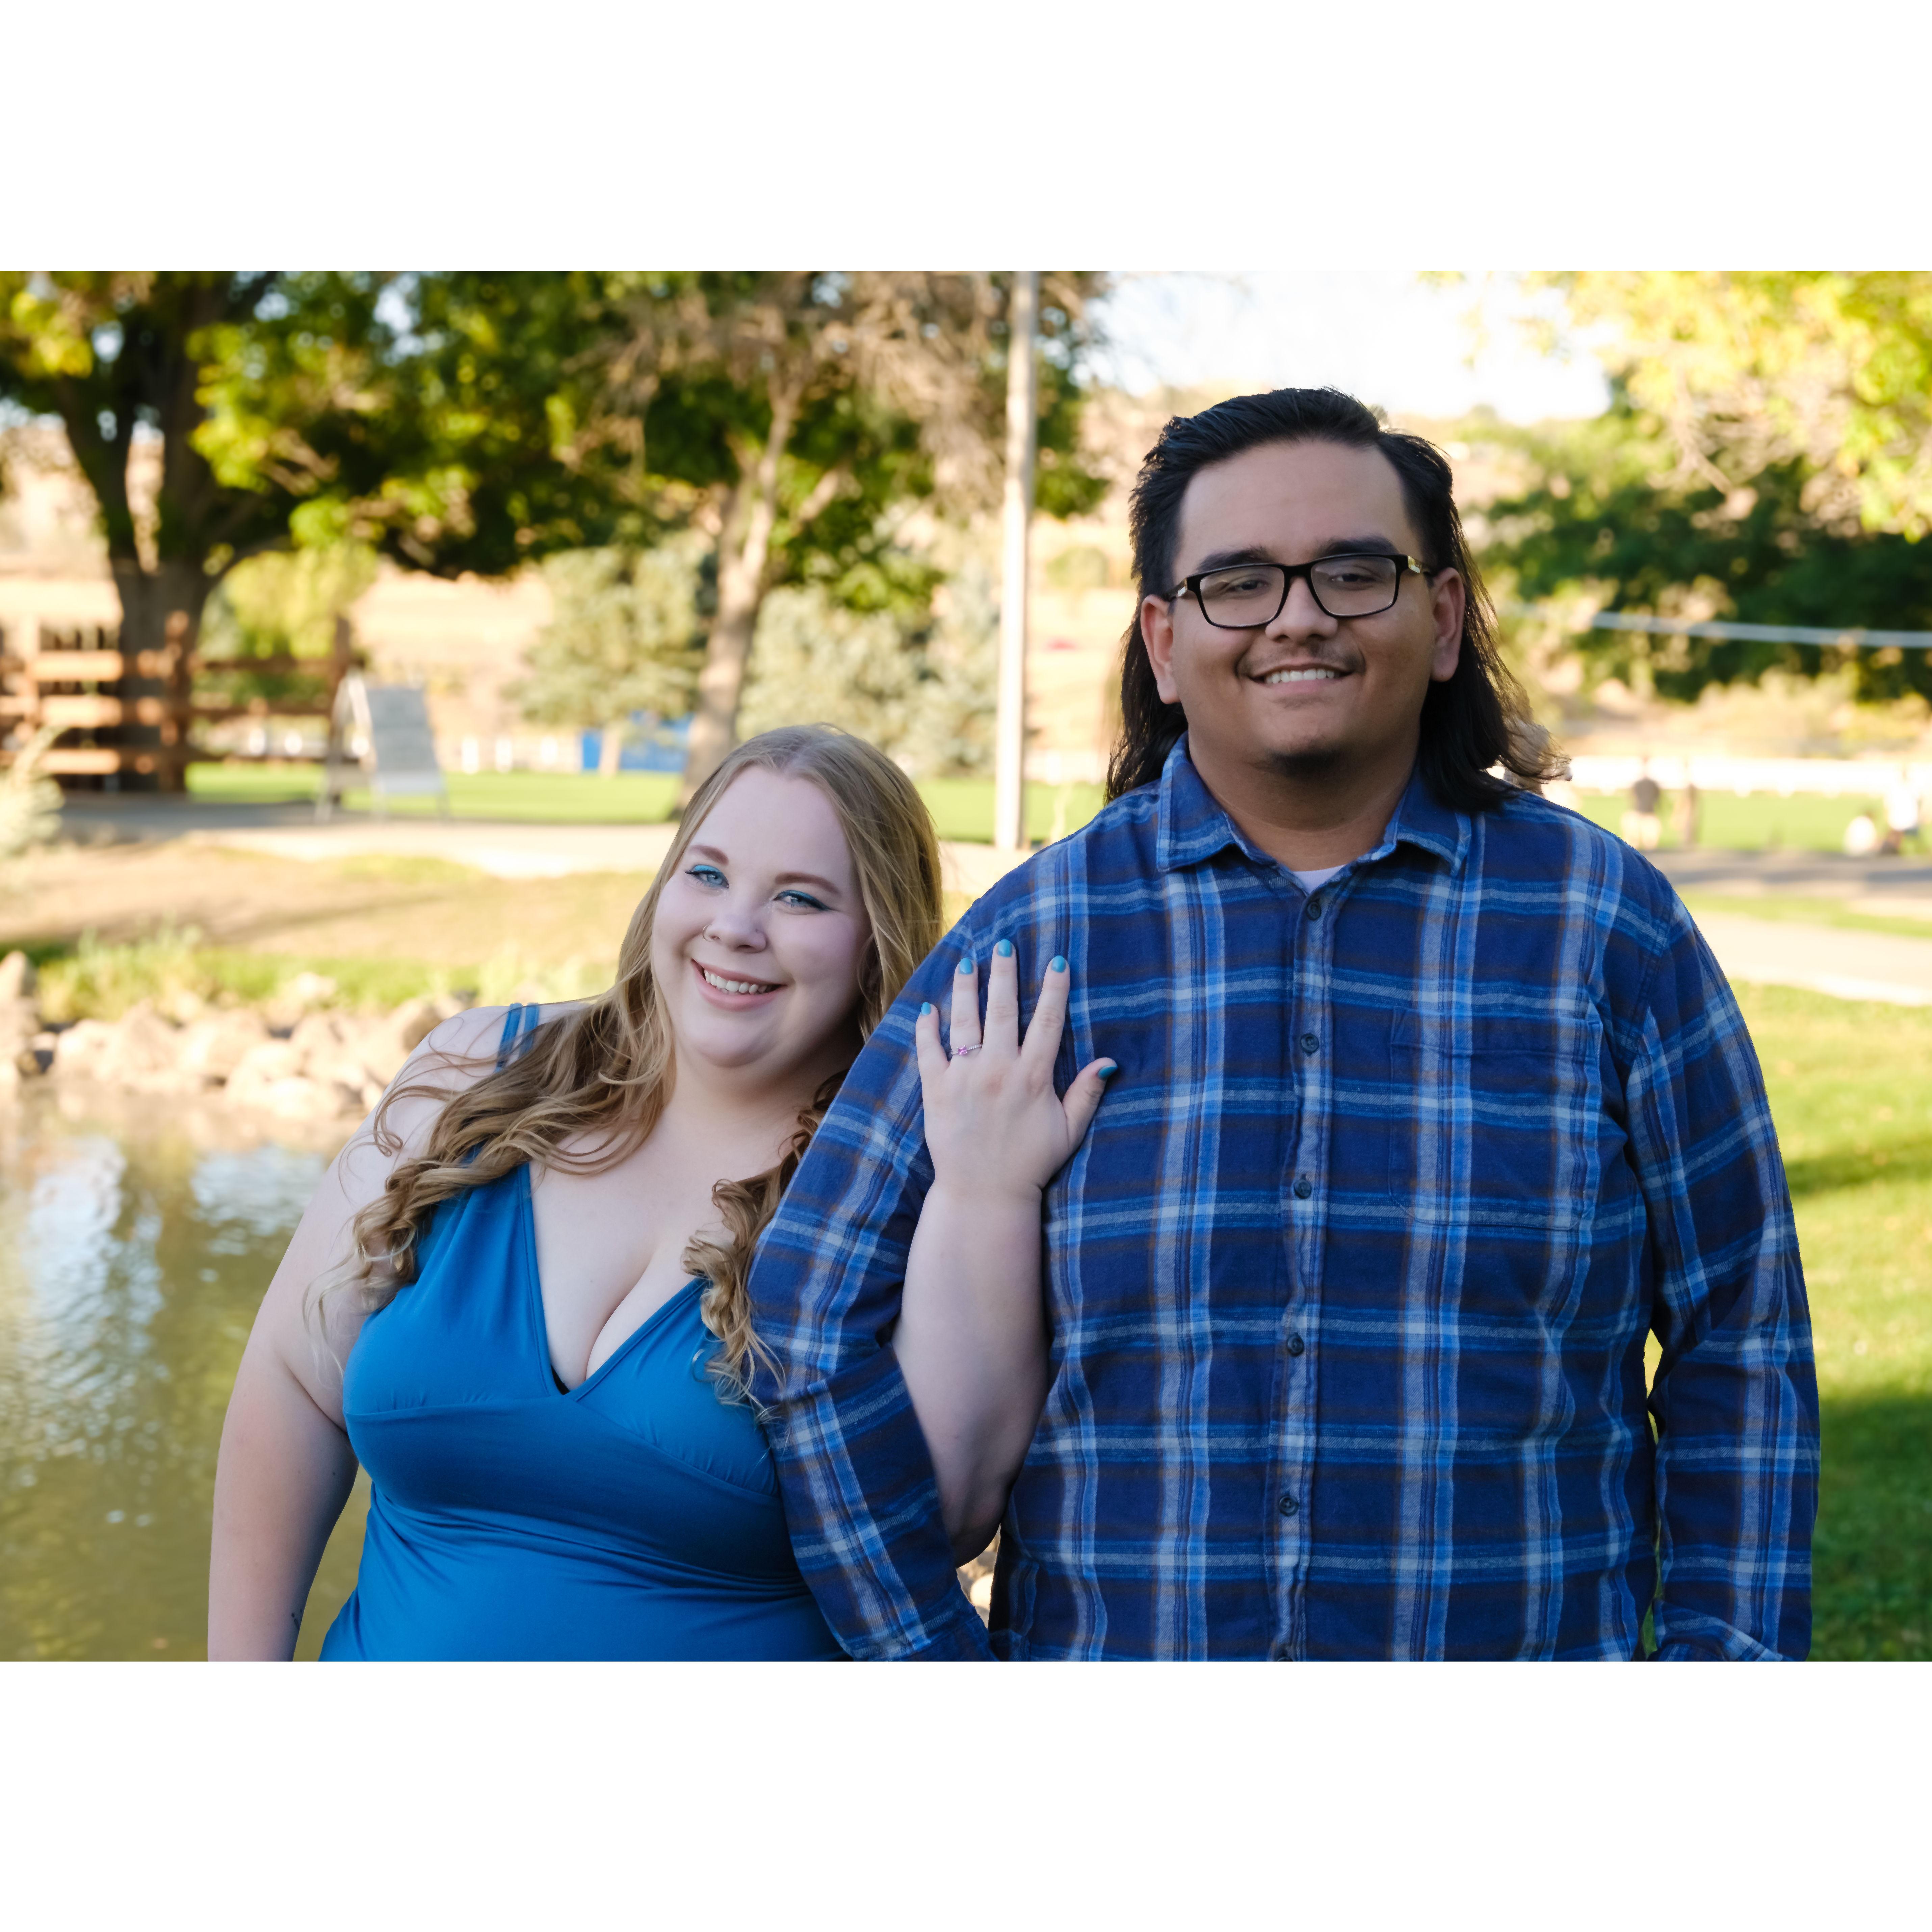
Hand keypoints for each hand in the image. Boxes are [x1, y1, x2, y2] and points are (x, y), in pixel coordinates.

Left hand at [913, 942, 1114, 1202]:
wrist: (983, 1195)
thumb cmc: (1030, 1164)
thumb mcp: (1068, 1132)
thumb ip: (1086, 1094)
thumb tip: (1110, 1062)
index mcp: (1033, 1078)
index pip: (1049, 1022)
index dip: (1055, 989)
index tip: (1057, 960)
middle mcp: (998, 1071)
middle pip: (1003, 1009)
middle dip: (1005, 973)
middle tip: (1003, 943)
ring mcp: (964, 1079)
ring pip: (964, 1021)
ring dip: (965, 988)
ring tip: (965, 961)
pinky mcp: (935, 1091)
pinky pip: (928, 1050)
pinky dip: (926, 1027)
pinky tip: (927, 1007)